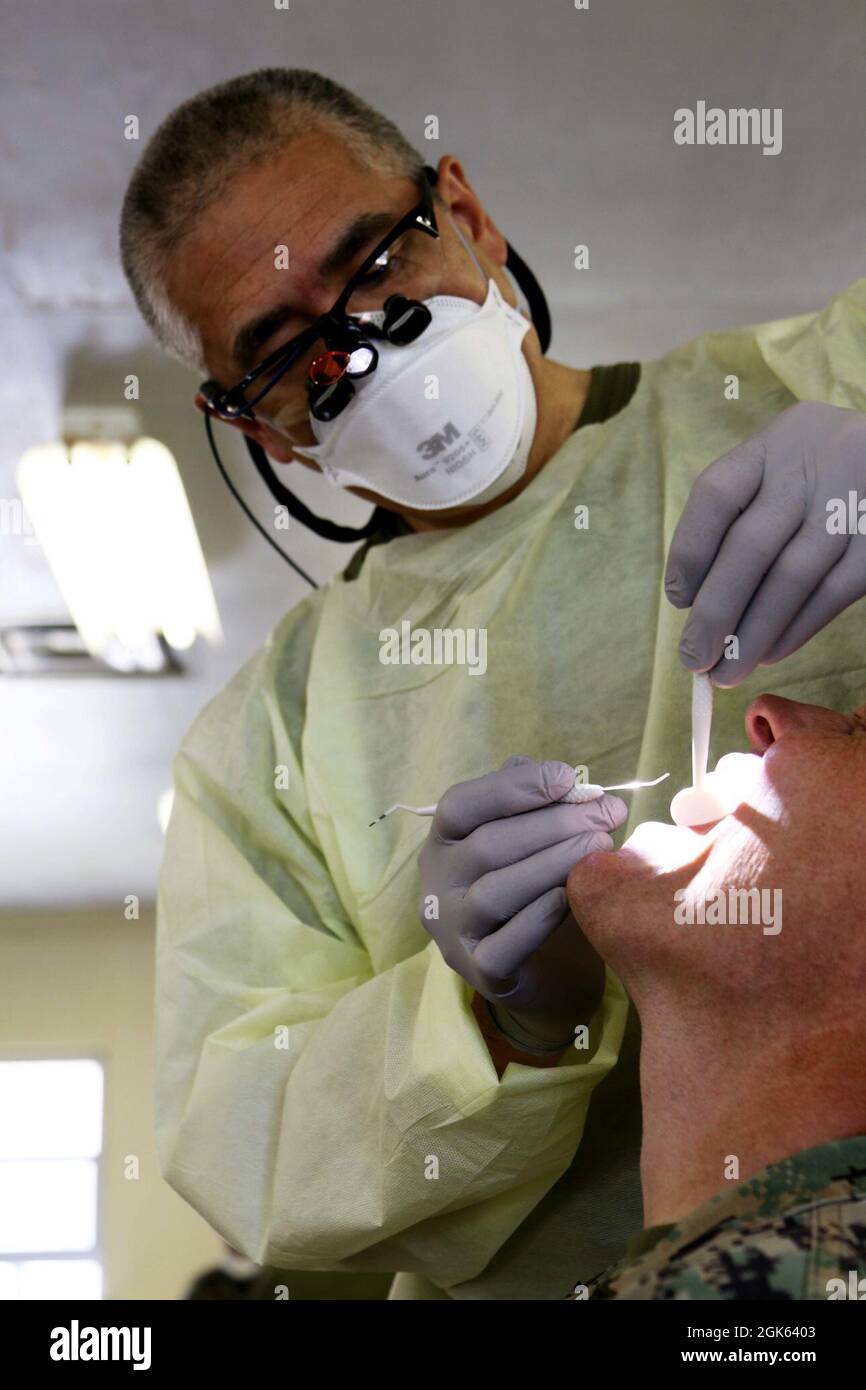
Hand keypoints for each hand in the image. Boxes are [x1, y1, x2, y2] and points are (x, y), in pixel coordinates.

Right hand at [417, 755, 626, 1038]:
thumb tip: (566, 781)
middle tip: (606, 814)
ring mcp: (453, 930)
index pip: (460, 805)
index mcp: (444, 841)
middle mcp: (438, 883)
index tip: (568, 778)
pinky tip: (572, 896)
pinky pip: (505, 943)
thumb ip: (538, 805)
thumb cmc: (537, 888)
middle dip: (552, 824)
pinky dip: (540, 916)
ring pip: (493, 892)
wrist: (549, 970)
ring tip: (600, 846)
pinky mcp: (479, 972)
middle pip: (486, 846)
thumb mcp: (533, 839)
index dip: (512, 788)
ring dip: (551, 863)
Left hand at [665, 402, 865, 684]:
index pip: (717, 495)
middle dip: (716, 612)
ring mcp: (851, 503)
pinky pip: (831, 594)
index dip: (689, 551)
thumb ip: (742, 518)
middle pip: (751, 545)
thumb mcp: (781, 469)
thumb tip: (698, 603)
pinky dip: (795, 629)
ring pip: (792, 578)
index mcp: (774, 445)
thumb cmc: (821, 476)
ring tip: (727, 672)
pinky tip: (769, 653)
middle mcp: (812, 468)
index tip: (678, 600)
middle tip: (694, 659)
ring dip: (754, 634)